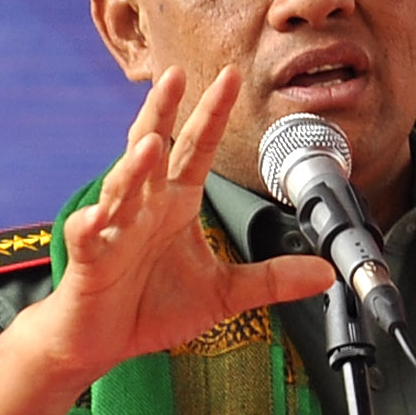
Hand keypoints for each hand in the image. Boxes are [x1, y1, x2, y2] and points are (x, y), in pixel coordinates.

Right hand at [26, 66, 334, 385]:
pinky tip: (94, 219)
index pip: (197, 148)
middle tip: (176, 75)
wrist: (103, 339)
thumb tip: (325, 273)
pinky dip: (91, 227)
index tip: (232, 76)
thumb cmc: (152, 306)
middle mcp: (144, 206)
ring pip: (122, 187)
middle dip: (163, 112)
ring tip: (150, 143)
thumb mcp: (224, 293)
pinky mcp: (90, 259)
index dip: (213, 113)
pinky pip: (90, 238)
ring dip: (134, 166)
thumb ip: (272, 278)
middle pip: (153, 149)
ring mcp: (114, 228)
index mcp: (176, 203)